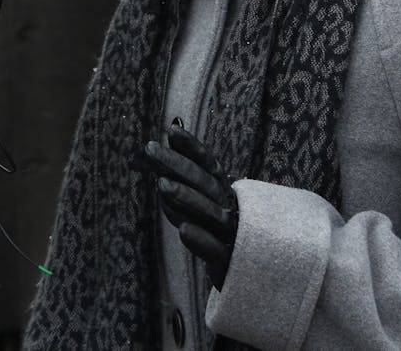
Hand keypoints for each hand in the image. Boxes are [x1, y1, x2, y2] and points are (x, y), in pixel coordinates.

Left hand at [142, 125, 237, 290]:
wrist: (249, 271)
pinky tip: (182, 231)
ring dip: (187, 198)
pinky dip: (201, 239)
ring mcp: (230, 233)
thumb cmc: (218, 231)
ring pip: (210, 212)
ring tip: (161, 185)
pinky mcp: (228, 260)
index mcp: (222, 191)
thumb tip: (167, 137)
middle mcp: (229, 207)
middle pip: (204, 183)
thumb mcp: (203, 201)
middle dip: (177, 165)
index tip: (171, 130)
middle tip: (150, 150)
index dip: (191, 147)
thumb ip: (185, 174)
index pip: (208, 164)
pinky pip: (214, 248)